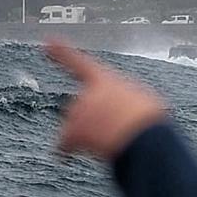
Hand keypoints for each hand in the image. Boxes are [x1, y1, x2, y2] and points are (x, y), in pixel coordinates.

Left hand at [45, 38, 169, 160]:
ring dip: (89, 134)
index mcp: (104, 80)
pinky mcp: (72, 132)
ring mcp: (77, 112)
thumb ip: (123, 100)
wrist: (144, 138)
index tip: (47, 41)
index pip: (78, 62)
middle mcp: (86, 93)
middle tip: (115, 129)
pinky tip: (75, 155)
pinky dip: (67, 150)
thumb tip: (120, 115)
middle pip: (82, 108)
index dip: (61, 52)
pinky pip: (63, 145)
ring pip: (76, 127)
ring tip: (111, 141)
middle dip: (94, 119)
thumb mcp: (142, 100)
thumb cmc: (149, 120)